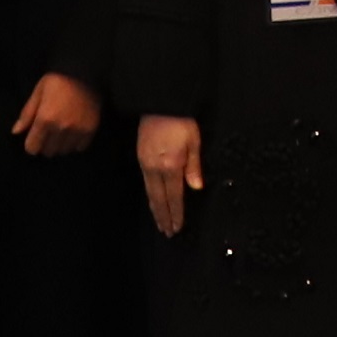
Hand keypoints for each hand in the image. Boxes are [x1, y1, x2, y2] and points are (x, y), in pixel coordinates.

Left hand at [15, 72, 102, 157]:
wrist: (86, 71)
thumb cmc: (58, 80)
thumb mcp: (38, 92)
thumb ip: (27, 114)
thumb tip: (15, 132)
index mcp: (44, 119)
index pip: (33, 148)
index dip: (31, 143)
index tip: (35, 137)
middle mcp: (60, 128)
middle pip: (48, 151)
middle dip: (46, 144)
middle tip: (49, 132)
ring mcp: (77, 130)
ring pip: (64, 151)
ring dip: (61, 144)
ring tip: (62, 132)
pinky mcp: (90, 130)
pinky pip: (79, 147)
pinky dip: (75, 143)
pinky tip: (74, 132)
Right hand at [137, 113, 203, 236]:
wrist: (159, 103)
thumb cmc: (181, 121)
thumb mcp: (194, 141)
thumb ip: (194, 166)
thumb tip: (196, 188)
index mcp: (171, 166)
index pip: (174, 196)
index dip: (176, 213)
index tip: (177, 228)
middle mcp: (156, 168)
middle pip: (159, 199)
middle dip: (164, 217)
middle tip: (167, 233)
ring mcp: (146, 163)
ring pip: (150, 193)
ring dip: (155, 209)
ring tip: (159, 222)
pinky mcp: (141, 157)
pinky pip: (145, 183)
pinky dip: (150, 196)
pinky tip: (153, 200)